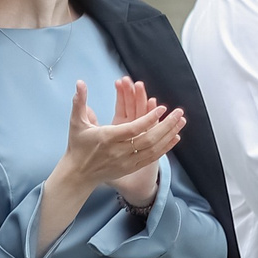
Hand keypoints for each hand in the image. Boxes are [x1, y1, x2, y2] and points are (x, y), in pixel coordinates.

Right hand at [54, 77, 185, 207]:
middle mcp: (119, 151)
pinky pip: (152, 157)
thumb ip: (79, 102)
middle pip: (148, 139)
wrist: (78, 174)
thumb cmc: (78, 146)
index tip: (161, 108)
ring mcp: (127, 161)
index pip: (132, 128)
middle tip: (179, 112)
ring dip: (169, 135)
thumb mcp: (76, 122)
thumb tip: (80, 82)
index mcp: (107, 138)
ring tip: (181, 122)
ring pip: (153, 149)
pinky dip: (165, 147)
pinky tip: (174, 137)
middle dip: (166, 125)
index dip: (148, 118)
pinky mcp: (131, 167)